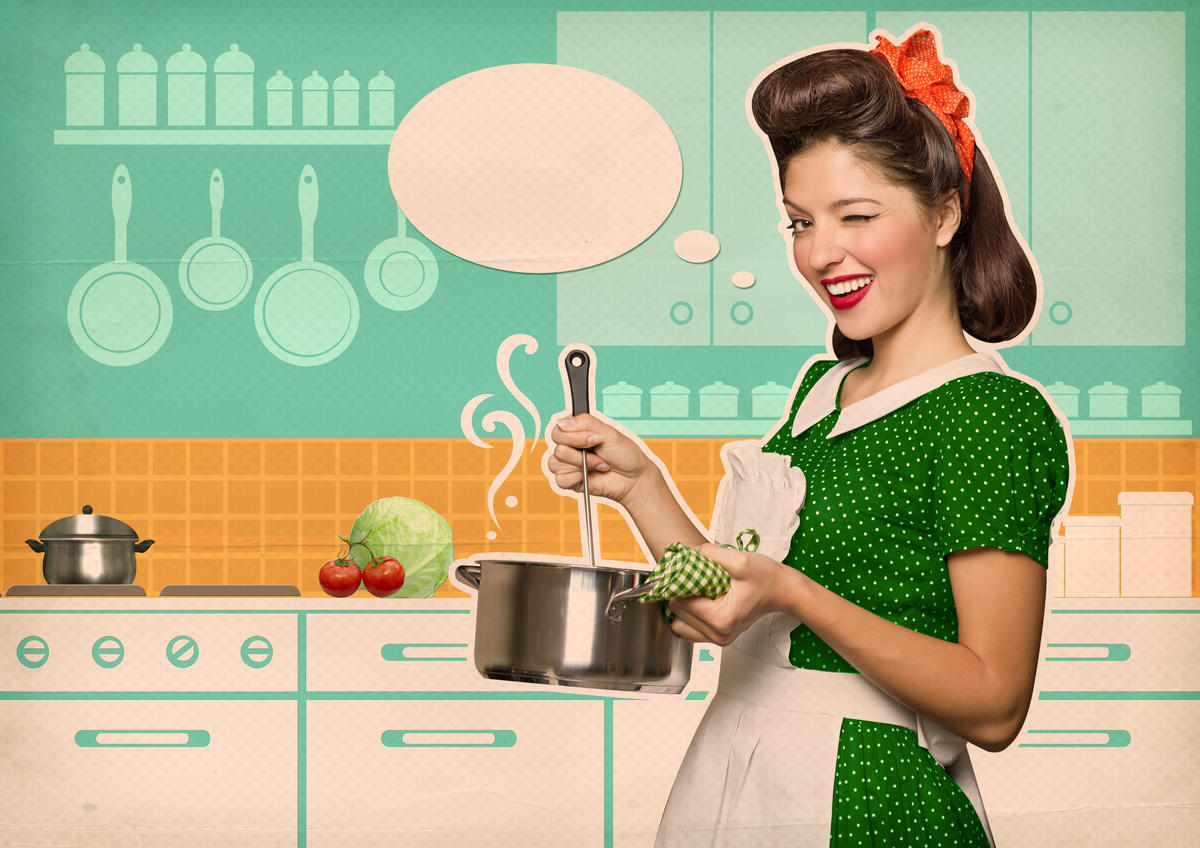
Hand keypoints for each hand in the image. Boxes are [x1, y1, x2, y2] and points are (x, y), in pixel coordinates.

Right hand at [545, 412, 656, 506]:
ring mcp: (568, 464)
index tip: (595, 438)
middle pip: (558, 448)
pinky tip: (589, 476)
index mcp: (575, 431)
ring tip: (599, 465)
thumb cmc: (623, 453)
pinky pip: (560, 480)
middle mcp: (569, 446)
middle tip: (600, 453)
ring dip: (582, 466)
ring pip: (556, 464)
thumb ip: (585, 423)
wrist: (633, 477)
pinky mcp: (569, 480)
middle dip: (582, 453)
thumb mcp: (608, 432)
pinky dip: (576, 478)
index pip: (558, 430)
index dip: (575, 436)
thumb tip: (563, 422)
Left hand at [667, 543, 794, 645]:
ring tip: (697, 590)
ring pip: (678, 624)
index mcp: (721, 618)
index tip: (689, 570)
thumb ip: (709, 554)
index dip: (680, 582)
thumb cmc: (766, 578)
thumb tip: (686, 553)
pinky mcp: (718, 637)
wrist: (783, 591)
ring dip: (683, 606)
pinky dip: (689, 615)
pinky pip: (688, 629)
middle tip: (695, 578)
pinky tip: (700, 600)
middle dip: (681, 593)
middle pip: (676, 613)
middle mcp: (718, 634)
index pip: (679, 602)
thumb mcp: (739, 559)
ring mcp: (718, 639)